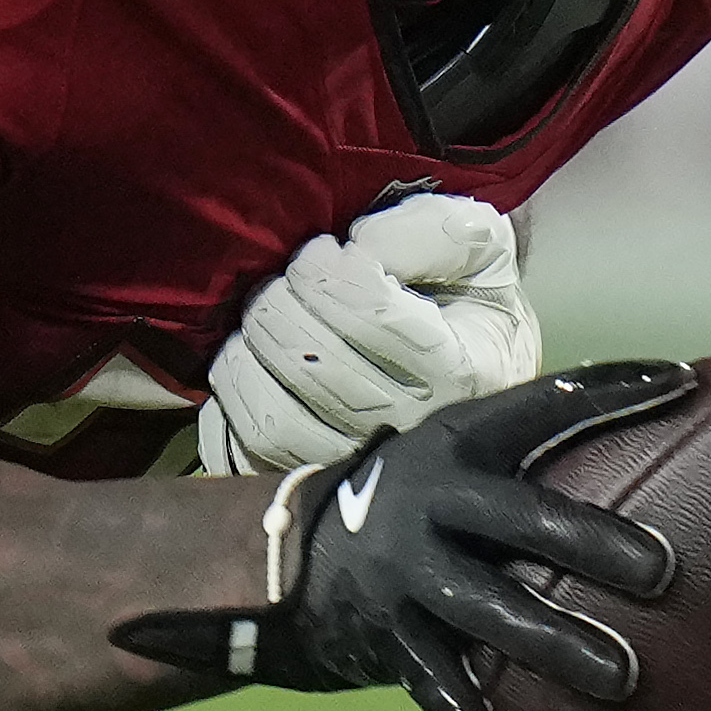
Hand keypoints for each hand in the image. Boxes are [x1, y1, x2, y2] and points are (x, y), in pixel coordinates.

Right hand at [114, 358, 690, 710]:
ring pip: (484, 614)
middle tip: (661, 571)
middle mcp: (428, 506)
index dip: (608, 391)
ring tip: (621, 680)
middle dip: (587, 540)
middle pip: (515, 518)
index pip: (541, 406)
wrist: (294, 563)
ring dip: (550, 645)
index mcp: (460, 448)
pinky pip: (451, 707)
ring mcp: (409, 582)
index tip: (681, 383)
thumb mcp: (468, 458)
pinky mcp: (396, 651)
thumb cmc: (427, 506)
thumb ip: (549, 448)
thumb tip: (686, 405)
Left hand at [193, 191, 542, 475]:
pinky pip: (249, 446)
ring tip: (264, 316)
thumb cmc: (465, 294)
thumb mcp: (477, 243)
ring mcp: (357, 463)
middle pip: (311, 362)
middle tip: (287, 277)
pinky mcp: (309, 478)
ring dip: (249, 349)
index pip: (369, 315)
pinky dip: (234, 395)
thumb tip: (360, 246)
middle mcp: (408, 428)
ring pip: (273, 414)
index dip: (327, 270)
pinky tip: (249, 357)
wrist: (470, 357)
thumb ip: (428, 232)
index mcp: (460, 369)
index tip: (327, 248)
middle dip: (280, 301)